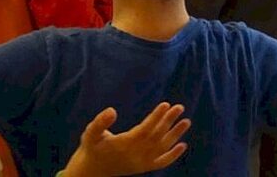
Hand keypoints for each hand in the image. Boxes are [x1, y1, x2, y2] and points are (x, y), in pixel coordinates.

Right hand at [62, 103, 190, 176]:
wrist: (92, 171)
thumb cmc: (91, 148)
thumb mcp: (90, 133)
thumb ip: (100, 122)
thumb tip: (112, 110)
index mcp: (124, 144)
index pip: (145, 129)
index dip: (156, 117)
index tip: (166, 105)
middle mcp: (135, 155)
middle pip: (156, 136)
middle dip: (168, 121)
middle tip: (180, 107)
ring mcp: (141, 163)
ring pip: (162, 147)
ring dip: (175, 134)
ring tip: (186, 121)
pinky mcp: (143, 168)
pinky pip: (161, 163)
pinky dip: (173, 155)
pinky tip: (183, 145)